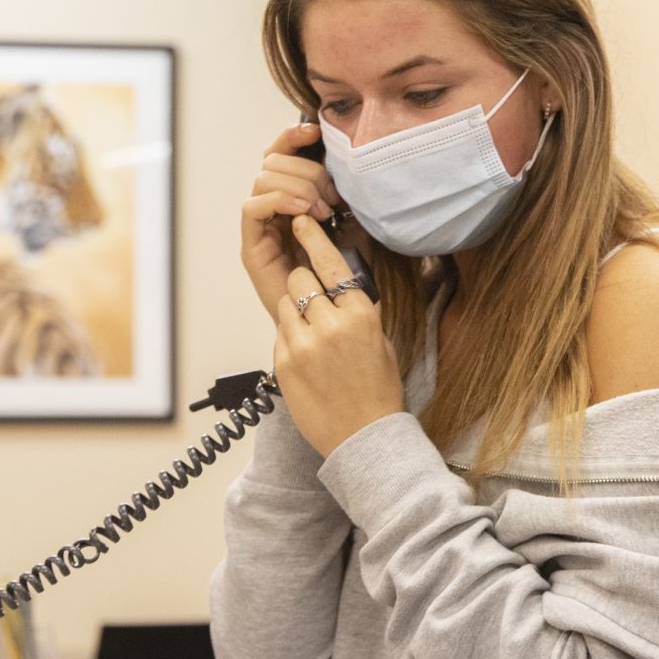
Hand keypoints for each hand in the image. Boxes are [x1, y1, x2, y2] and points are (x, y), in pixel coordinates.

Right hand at [239, 120, 341, 317]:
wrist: (335, 313)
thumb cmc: (344, 270)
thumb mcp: (352, 219)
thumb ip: (342, 190)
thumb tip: (341, 153)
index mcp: (292, 195)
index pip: (280, 152)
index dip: (292, 135)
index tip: (316, 129)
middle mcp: (272, 207)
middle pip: (272, 161)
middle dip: (306, 170)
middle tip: (331, 198)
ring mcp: (260, 226)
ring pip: (263, 178)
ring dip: (297, 186)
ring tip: (321, 210)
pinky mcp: (252, 246)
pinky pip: (253, 206)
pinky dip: (280, 200)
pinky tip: (304, 213)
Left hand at [271, 214, 404, 458]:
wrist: (364, 438)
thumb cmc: (377, 389)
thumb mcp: (378, 340)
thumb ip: (355, 310)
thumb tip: (334, 286)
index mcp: (361, 315)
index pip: (331, 263)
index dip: (313, 238)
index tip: (301, 221)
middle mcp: (330, 325)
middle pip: (300, 279)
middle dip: (305, 286)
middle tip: (315, 305)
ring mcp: (303, 345)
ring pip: (286, 305)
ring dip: (295, 313)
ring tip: (313, 339)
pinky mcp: (283, 363)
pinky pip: (279, 334)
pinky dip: (290, 340)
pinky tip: (308, 362)